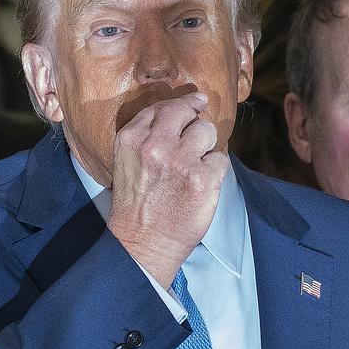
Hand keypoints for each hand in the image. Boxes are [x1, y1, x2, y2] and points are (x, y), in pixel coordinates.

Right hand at [107, 91, 228, 288]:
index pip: (162, 107)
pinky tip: (202, 184)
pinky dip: (215, 171)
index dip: (180, 106)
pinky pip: (221, 159)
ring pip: (207, 131)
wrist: (142, 244)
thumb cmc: (135, 206)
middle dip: (195, 119)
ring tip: (195, 167)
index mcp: (131, 138)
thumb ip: (146, 136)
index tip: (193, 104)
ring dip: (206, 147)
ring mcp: (180, 161)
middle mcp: (155, 145)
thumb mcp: (126, 162)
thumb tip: (180, 114)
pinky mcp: (202, 179)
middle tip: (198, 133)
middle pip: (186, 111)